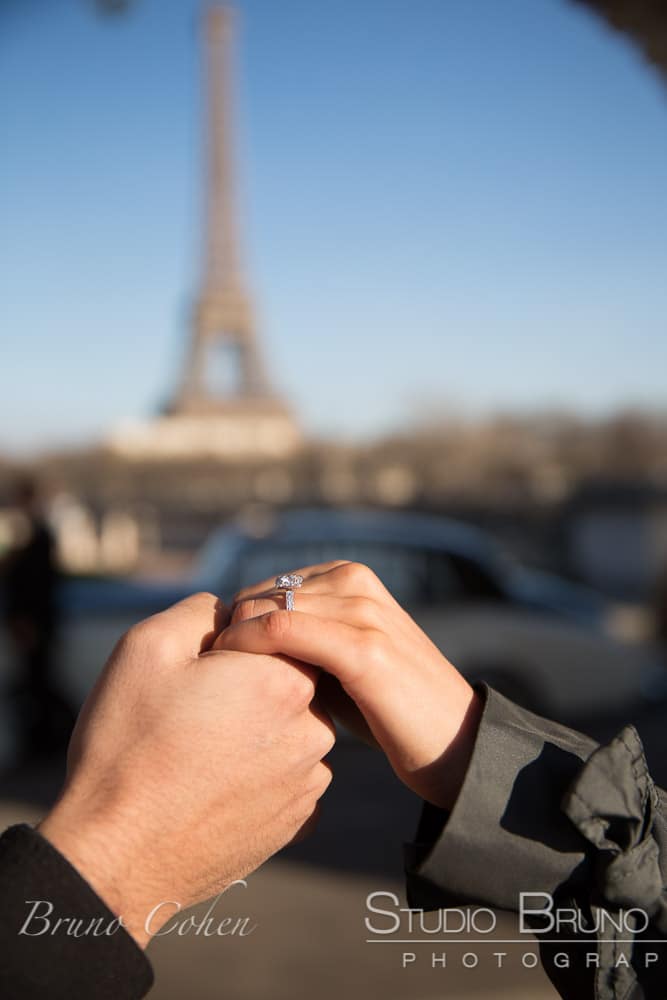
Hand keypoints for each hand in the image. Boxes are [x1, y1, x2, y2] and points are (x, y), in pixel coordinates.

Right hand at [39, 593, 333, 947]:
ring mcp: (308, 781)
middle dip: (252, 686)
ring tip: (201, 751)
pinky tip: (216, 782)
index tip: (202, 667)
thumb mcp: (148, 646)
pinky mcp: (298, 822)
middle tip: (196, 710)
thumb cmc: (129, 744)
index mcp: (285, 677)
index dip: (239, 644)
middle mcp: (313, 729)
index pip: (283, 635)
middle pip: (292, 682)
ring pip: (293, 730)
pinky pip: (288, 776)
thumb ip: (203, 609)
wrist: (117, 854)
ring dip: (259, 730)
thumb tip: (232, 610)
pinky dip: (261, 773)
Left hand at [215, 563, 482, 809]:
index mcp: (350, 578)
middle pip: (260, 594)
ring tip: (213, 683)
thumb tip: (238, 646)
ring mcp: (361, 611)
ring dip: (232, 641)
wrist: (455, 744)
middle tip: (203, 678)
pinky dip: (251, 648)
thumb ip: (303, 643)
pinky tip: (236, 680)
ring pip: (267, 606)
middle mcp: (355, 583)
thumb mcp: (343, 663)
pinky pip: (285, 631)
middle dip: (228, 632)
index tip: (209, 664)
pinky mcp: (364, 649)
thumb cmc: (389, 710)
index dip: (234, 623)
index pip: (266, 587)